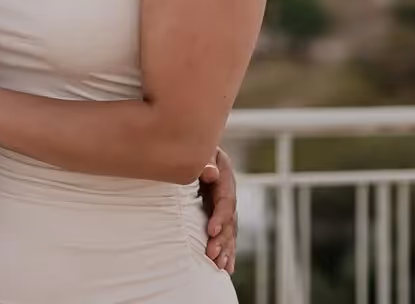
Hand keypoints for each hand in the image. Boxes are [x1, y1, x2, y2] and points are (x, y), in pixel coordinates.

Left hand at [198, 145, 237, 272]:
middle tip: (213, 256)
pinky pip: (225, 234)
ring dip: (225, 249)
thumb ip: (204, 161)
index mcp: (224, 173)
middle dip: (222, 238)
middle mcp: (227, 190)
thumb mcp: (198, 149)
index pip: (226, 198)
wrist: (185, 147)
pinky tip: (227, 267)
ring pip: (228, 229)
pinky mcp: (217, 213)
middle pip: (230, 218)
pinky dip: (226, 250)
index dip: (221, 215)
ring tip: (220, 267)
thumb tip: (210, 173)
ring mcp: (223, 203)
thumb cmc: (187, 146)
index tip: (212, 230)